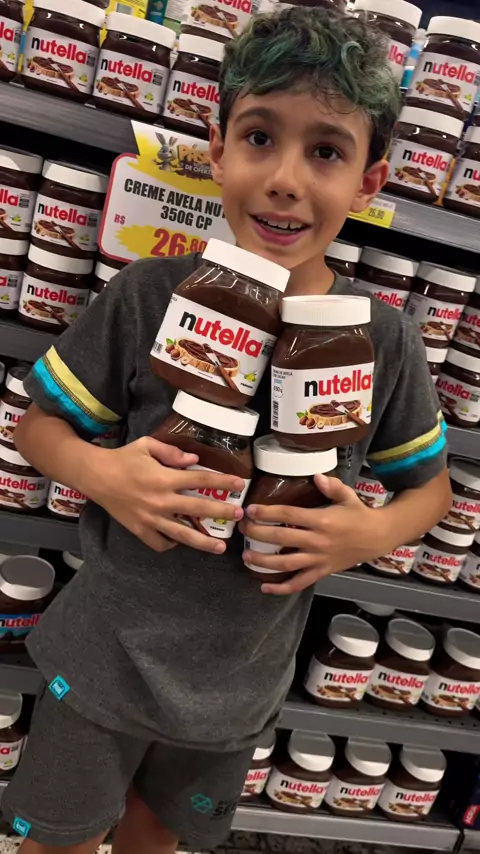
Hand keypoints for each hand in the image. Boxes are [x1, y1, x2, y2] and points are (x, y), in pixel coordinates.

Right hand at [87, 437, 244, 554]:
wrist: (95, 476)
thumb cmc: (123, 458)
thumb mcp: (147, 445)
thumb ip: (172, 452)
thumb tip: (194, 461)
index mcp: (164, 478)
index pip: (200, 480)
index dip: (221, 481)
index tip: (238, 485)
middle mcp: (160, 500)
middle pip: (198, 508)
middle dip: (221, 512)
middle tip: (239, 515)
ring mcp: (150, 518)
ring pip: (182, 534)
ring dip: (203, 542)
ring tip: (220, 547)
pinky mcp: (139, 529)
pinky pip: (160, 543)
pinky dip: (171, 544)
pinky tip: (181, 541)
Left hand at [241, 475, 384, 595]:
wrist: (377, 537)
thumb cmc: (359, 514)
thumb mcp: (348, 496)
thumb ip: (332, 486)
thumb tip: (316, 476)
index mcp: (321, 520)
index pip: (289, 516)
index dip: (267, 513)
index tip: (251, 510)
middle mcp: (317, 541)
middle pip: (281, 539)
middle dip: (258, 534)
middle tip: (243, 528)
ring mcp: (318, 559)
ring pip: (286, 564)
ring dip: (263, 562)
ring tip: (246, 557)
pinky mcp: (321, 572)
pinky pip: (299, 583)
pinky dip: (282, 588)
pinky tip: (265, 587)